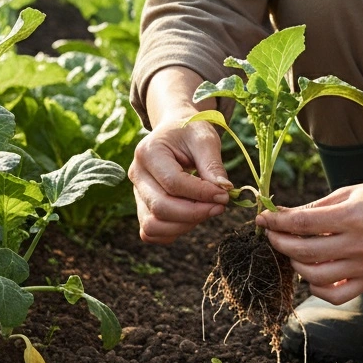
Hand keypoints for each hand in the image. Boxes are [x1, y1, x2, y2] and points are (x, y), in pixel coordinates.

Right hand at [128, 116, 231, 244]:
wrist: (176, 131)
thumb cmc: (190, 132)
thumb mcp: (205, 138)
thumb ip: (213, 165)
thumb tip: (224, 191)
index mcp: (148, 152)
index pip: (173, 183)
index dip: (201, 193)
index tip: (225, 195)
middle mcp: (136, 174)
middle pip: (161, 207)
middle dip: (195, 213)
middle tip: (220, 206)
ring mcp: (136, 193)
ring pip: (153, 225)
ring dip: (184, 225)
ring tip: (207, 210)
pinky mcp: (142, 207)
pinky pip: (151, 232)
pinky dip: (174, 231)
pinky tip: (194, 216)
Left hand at [256, 178, 362, 303]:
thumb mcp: (350, 192)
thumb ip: (317, 207)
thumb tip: (283, 215)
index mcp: (353, 216)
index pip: (302, 223)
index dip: (277, 221)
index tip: (262, 218)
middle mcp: (359, 244)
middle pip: (304, 251)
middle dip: (280, 241)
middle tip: (271, 233)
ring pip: (315, 276)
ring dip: (295, 264)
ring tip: (291, 251)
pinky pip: (335, 294)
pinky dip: (317, 287)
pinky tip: (312, 272)